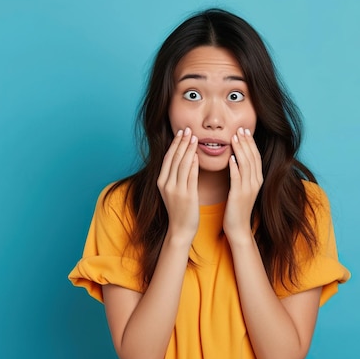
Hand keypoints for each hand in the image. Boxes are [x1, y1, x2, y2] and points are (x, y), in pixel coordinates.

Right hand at [157, 127, 199, 242]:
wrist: (181, 229)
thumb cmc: (179, 209)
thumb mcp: (172, 190)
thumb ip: (175, 175)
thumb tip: (183, 157)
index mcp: (161, 181)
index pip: (168, 157)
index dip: (175, 143)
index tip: (181, 132)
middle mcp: (166, 184)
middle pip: (174, 158)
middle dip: (182, 142)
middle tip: (188, 129)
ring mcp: (176, 190)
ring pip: (182, 164)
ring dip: (188, 149)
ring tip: (194, 137)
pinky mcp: (187, 196)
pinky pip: (190, 176)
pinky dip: (193, 164)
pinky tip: (197, 155)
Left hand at [224, 127, 262, 241]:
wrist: (238, 228)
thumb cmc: (237, 207)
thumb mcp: (242, 188)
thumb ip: (241, 174)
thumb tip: (236, 159)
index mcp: (257, 179)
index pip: (255, 156)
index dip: (250, 142)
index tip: (244, 130)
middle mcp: (255, 182)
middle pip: (252, 157)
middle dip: (246, 142)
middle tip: (240, 128)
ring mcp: (248, 189)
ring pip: (246, 165)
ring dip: (240, 150)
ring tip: (234, 138)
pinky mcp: (239, 196)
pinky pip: (237, 179)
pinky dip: (235, 167)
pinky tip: (230, 158)